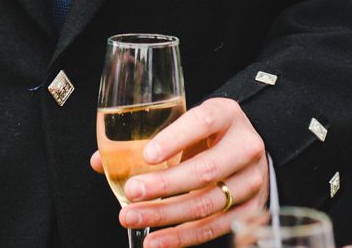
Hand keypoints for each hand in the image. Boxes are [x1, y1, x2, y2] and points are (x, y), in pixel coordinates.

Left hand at [87, 96, 268, 247]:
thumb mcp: (187, 124)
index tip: (147, 156)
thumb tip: (100, 162)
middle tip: (132, 192)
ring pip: (207, 203)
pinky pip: (213, 227)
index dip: (175, 139)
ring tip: (133, 218)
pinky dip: (182, 237)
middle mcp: (244, 147)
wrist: (249, 149)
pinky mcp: (249, 209)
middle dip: (164, 185)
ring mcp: (250, 180)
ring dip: (166, 215)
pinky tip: (156, 241)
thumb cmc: (210, 135)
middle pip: (205, 170)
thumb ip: (147, 139)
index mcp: (226, 115)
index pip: (203, 123)